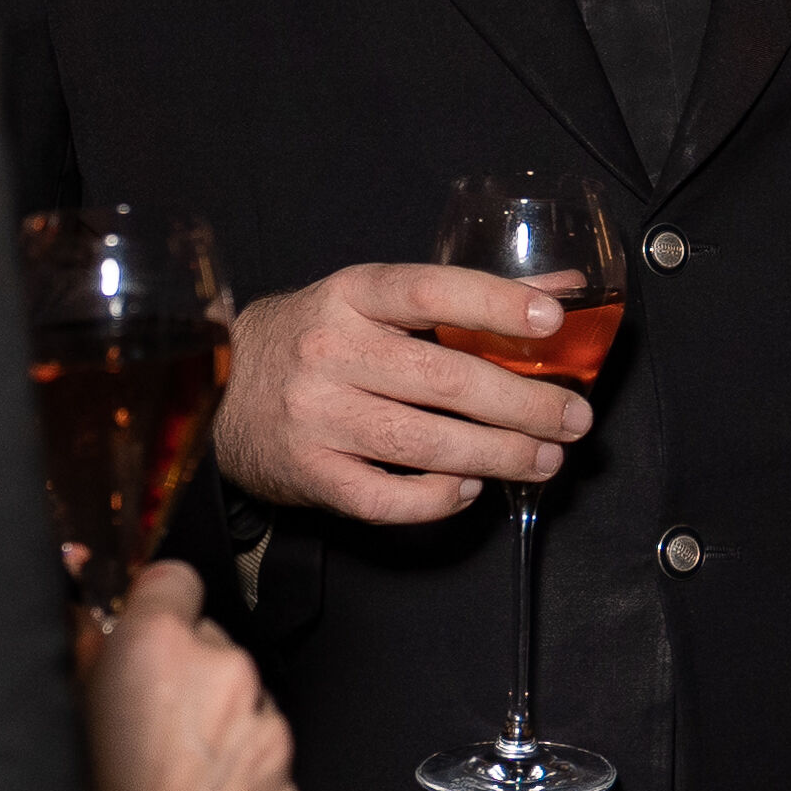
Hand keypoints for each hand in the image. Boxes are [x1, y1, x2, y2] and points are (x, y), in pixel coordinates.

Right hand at [81, 561, 301, 790]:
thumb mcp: (61, 710)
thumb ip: (82, 649)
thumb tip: (87, 616)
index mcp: (162, 645)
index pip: (176, 578)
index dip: (156, 607)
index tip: (145, 630)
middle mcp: (225, 676)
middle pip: (211, 644)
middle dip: (183, 674)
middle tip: (144, 723)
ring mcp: (264, 732)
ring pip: (242, 704)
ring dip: (214, 726)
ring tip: (166, 776)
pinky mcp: (286, 787)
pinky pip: (262, 763)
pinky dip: (237, 776)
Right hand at [209, 261, 594, 525]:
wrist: (216, 391)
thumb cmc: (315, 339)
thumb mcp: (376, 301)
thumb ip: (468, 298)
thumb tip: (564, 292)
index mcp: (351, 296)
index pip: (430, 291)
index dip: (495, 304)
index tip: (552, 321)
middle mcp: (331, 353)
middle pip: (443, 379)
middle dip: (523, 404)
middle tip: (574, 420)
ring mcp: (317, 417)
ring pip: (423, 443)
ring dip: (496, 456)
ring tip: (544, 460)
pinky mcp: (309, 473)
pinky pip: (385, 498)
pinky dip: (436, 498)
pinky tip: (469, 489)